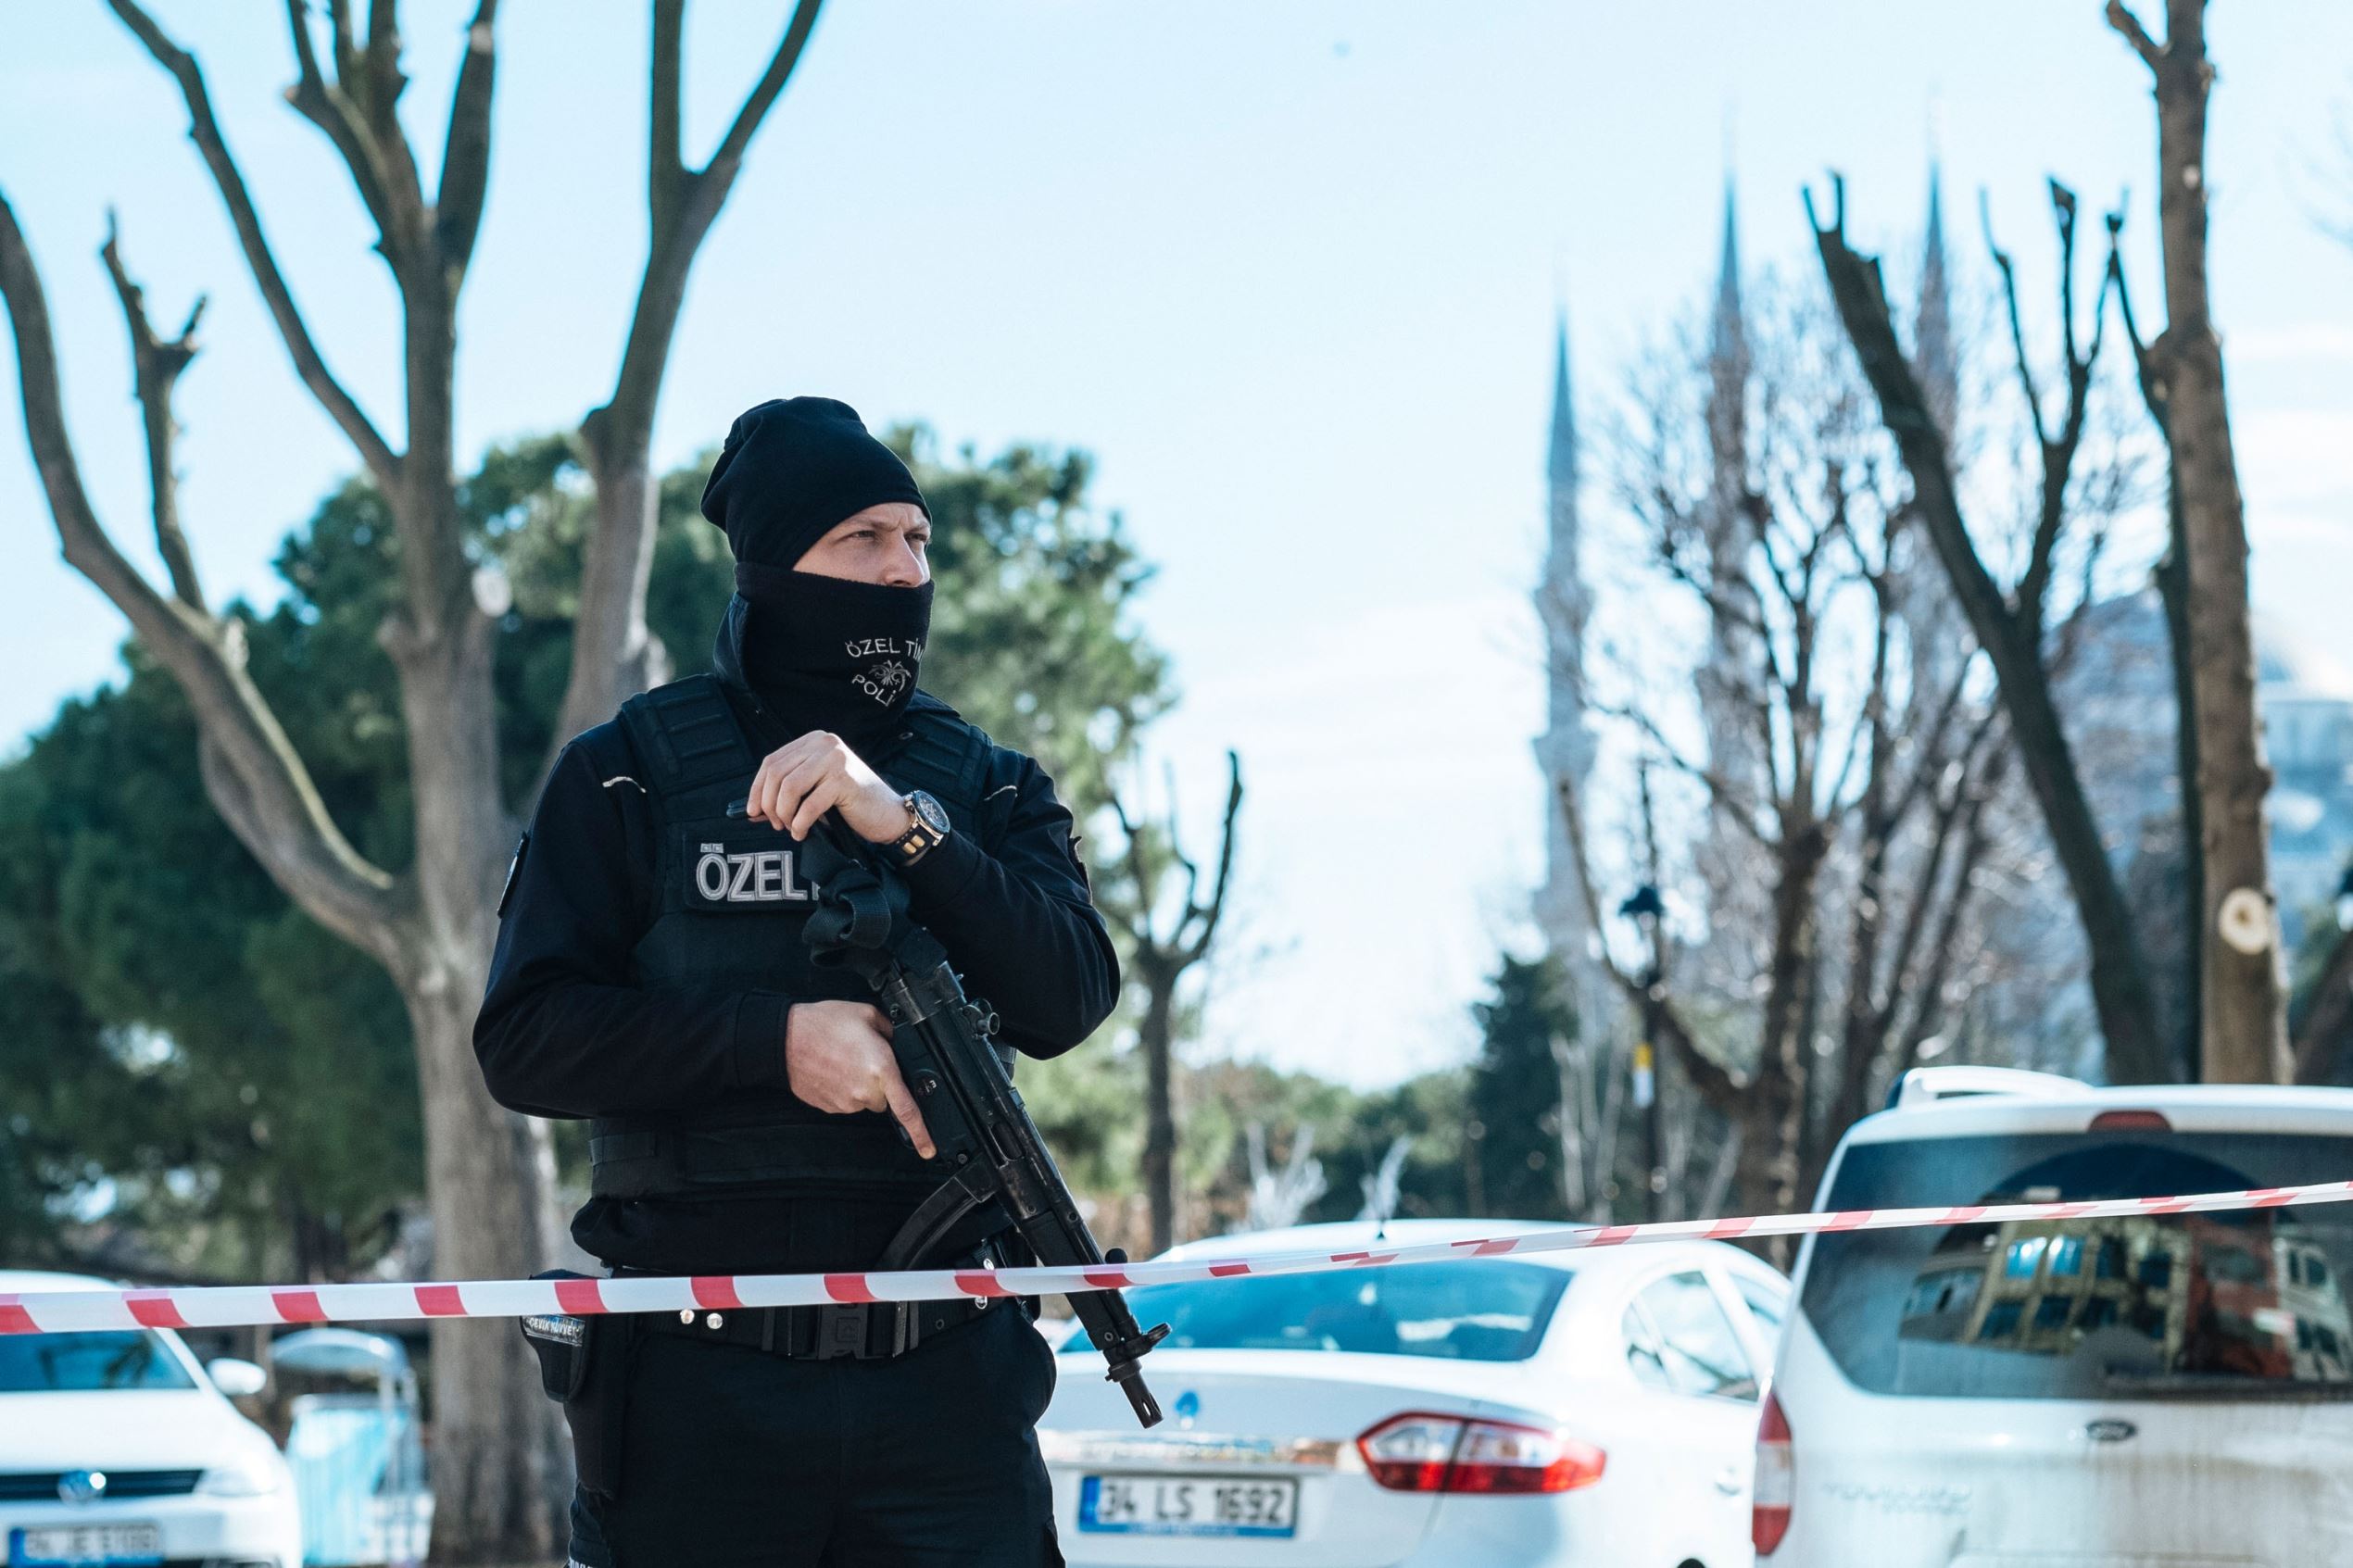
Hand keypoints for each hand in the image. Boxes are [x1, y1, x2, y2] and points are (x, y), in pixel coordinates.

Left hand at [743, 731, 913, 843]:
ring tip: (790, 827)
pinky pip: (809, 804)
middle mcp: (824, 743)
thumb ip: (785, 796)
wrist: (888, 814)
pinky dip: (800, 823)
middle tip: (776, 824)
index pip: (772, 761)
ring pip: (789, 787)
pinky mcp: (844, 779)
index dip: (757, 789)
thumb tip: (751, 811)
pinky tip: (803, 832)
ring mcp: (835, 759)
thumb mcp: (813, 793)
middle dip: (769, 804)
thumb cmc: (849, 804)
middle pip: (777, 773)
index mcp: (814, 741)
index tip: (753, 811)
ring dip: (784, 813)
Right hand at [783, 1001, 933, 1158]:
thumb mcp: (865, 1014)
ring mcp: (845, 1102)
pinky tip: (832, 1068)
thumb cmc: (822, 1024)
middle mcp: (865, 1091)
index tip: (929, 1149)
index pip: (907, 1109)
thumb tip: (897, 1042)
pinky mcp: (829, 1107)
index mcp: (880, 1069)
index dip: (921, 1132)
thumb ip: (889, 1032)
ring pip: (864, 1100)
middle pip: (885, 1099)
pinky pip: (846, 1101)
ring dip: (860, 1084)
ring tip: (843, 1059)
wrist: (784, 1038)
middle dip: (881, 1084)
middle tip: (864, 1058)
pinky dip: (843, 1087)